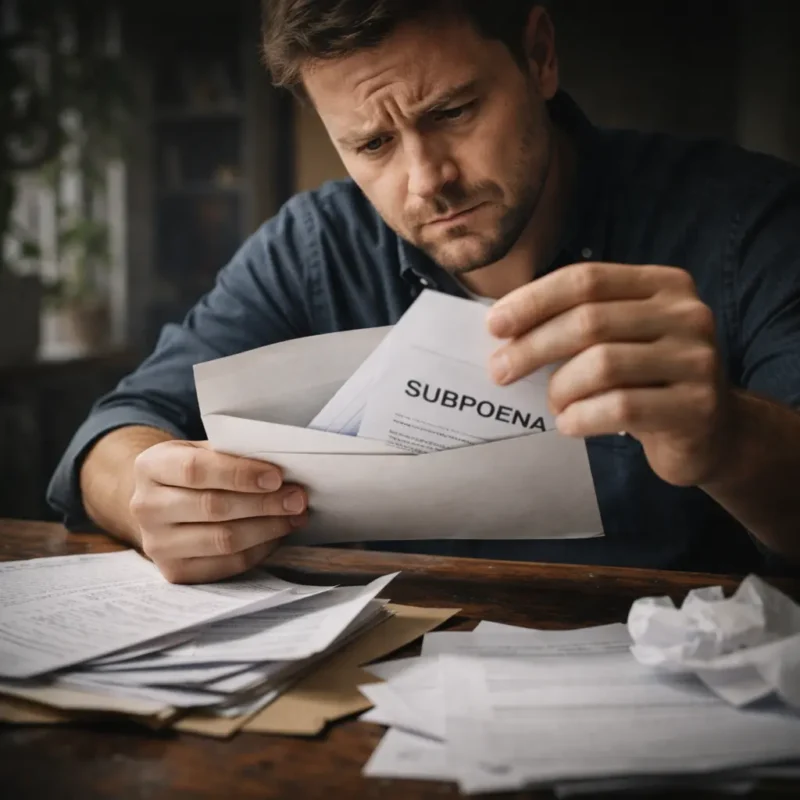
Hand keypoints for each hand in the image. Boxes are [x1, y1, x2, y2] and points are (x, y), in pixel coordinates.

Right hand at [130, 440, 306, 582]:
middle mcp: (146, 507)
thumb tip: (285, 470)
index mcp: (151, 466)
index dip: (240, 474)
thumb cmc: (192, 472)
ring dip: (268, 528)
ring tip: (295, 516)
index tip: (277, 477)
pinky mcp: (174, 572)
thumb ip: (234, 455)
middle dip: (264, 503)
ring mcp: (157, 544)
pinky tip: (277, 534)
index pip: (196, 470)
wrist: (160, 503)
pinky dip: (259, 550)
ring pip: (223, 540)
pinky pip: (227, 564)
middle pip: (213, 508)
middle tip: (298, 498)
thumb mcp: (202, 450)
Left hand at [486, 262, 730, 486]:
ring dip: (560, 388)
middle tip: (499, 371)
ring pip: (602, 365)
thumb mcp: (622, 337)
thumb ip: (579, 322)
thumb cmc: (648, 379)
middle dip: (533, 346)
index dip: (534, 300)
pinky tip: (569, 424)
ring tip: (553, 404)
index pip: (586, 279)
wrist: (714, 431)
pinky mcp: (697, 407)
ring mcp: (697, 360)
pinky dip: (582, 417)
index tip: (494, 325)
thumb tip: (503, 327)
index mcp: (664, 284)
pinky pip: (621, 408)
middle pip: (589, 321)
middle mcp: (687, 314)